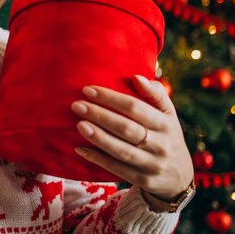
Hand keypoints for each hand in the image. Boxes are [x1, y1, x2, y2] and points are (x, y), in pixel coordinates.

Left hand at [70, 75, 192, 200]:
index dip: (110, 98)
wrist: (180, 177)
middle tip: (77, 105)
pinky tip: (80, 148)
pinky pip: (117, 169)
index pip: (134, 107)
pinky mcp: (144, 180)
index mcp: (166, 123)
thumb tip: (136, 78)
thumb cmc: (166, 135)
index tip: (87, 90)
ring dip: (98, 137)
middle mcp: (161, 144)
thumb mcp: (168, 114)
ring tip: (79, 124)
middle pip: (126, 128)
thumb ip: (155, 93)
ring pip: (121, 150)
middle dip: (100, 115)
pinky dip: (98, 158)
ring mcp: (153, 164)